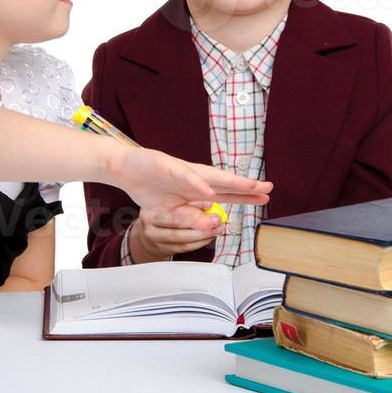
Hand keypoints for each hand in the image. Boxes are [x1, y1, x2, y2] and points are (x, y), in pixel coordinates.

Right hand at [104, 146, 271, 219]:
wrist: (123, 168)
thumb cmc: (149, 187)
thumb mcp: (172, 209)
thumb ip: (192, 216)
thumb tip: (213, 225)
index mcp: (195, 186)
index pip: (225, 190)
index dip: (245, 193)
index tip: (265, 195)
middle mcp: (193, 177)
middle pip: (224, 181)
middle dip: (246, 185)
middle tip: (268, 187)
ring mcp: (181, 171)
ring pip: (209, 177)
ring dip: (229, 183)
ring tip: (250, 187)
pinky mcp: (166, 167)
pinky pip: (184, 177)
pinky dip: (197, 184)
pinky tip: (209, 191)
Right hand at [129, 205, 221, 260]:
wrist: (148, 234)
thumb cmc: (161, 214)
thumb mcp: (169, 203)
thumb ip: (187, 202)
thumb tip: (209, 202)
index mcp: (151, 207)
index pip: (174, 208)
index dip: (195, 207)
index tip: (210, 205)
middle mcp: (149, 223)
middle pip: (178, 225)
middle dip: (201, 224)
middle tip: (216, 221)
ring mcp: (155, 238)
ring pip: (182, 238)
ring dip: (203, 235)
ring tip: (216, 230)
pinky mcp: (162, 249)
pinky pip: (183, 247)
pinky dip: (198, 243)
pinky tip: (207, 238)